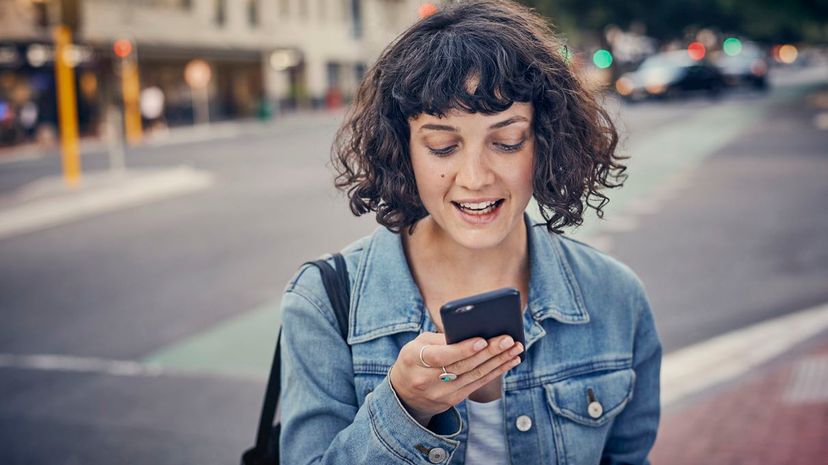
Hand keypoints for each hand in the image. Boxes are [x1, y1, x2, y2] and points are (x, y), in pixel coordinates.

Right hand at [388, 332, 522, 424]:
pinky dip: (496, 371)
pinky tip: (510, 361)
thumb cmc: (414, 359)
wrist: (404, 393)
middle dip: (489, 352)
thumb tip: (472, 331)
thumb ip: (441, 339)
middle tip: (508, 340)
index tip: (482, 340)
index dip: (462, 349)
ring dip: (498, 361)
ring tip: (515, 348)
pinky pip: (478, 384)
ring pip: (474, 375)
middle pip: (463, 366)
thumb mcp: (418, 344)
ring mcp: (440, 393)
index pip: (440, 356)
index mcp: (413, 359)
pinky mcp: (453, 400)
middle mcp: (426, 379)